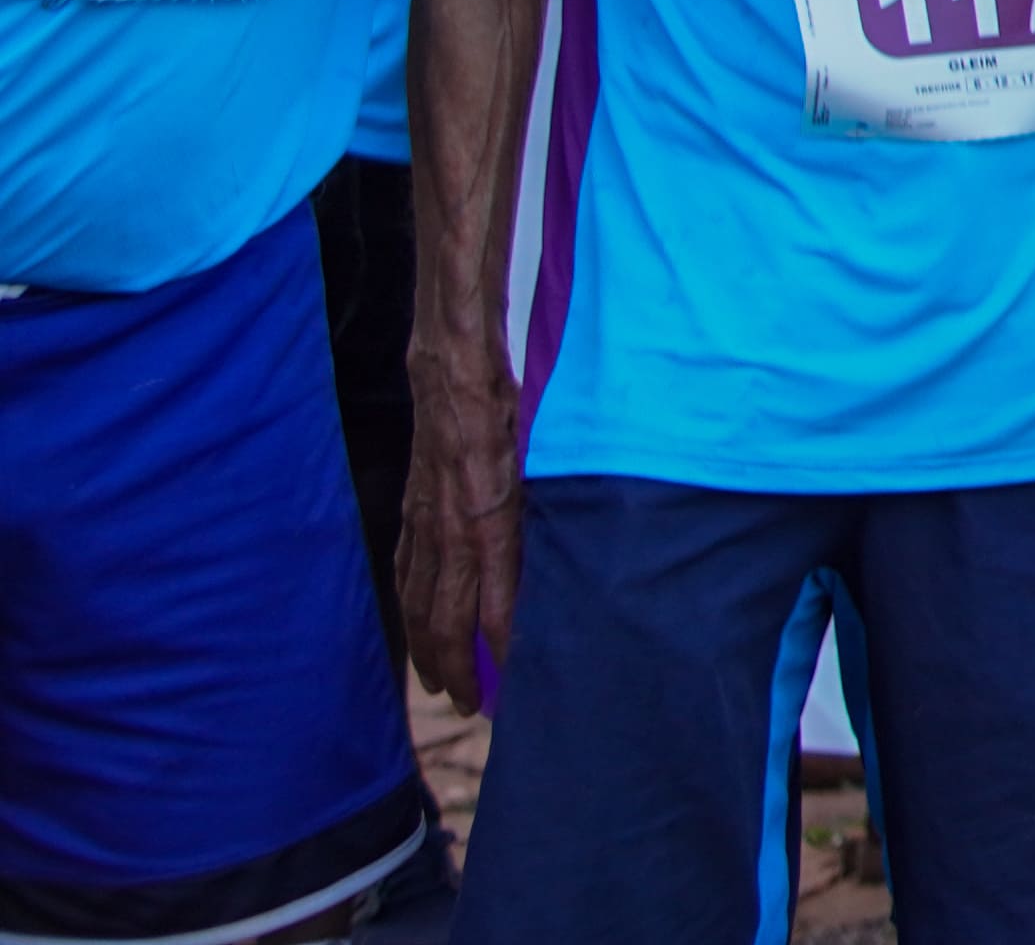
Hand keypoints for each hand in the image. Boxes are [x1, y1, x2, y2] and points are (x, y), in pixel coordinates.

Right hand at [399, 356, 524, 708]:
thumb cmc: (514, 408)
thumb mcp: (545, 459)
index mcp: (489, 523)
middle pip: (445, 621)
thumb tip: (581, 555)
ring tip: (440, 685)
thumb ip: (556, 509)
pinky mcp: (411, 511)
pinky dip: (410, 610)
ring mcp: (423, 524)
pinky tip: (417, 628)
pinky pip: (405, 574)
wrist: (453, 372)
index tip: (519, 684)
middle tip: (471, 709)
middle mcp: (449, 532)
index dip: (504, 651)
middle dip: (456, 670)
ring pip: (418, 604)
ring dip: (427, 650)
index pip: (493, 606)